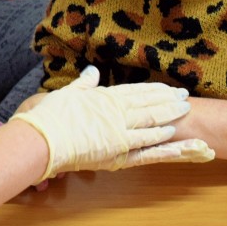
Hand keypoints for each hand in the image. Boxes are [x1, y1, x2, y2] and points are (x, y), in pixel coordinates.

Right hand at [11, 66, 201, 181]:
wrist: (41, 139)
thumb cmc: (49, 116)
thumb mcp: (67, 93)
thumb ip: (84, 84)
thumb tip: (92, 71)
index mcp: (105, 98)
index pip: (136, 92)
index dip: (155, 90)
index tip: (170, 88)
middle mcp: (116, 114)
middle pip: (148, 106)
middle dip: (168, 101)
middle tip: (185, 98)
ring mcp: (119, 134)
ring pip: (151, 124)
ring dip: (169, 117)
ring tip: (184, 112)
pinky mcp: (117, 154)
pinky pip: (145, 150)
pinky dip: (162, 144)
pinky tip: (175, 138)